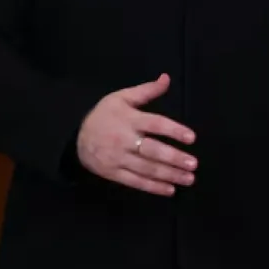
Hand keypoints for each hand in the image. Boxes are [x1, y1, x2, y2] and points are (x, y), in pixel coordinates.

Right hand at [75, 74, 196, 195]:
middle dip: (174, 158)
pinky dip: (153, 187)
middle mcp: (124, 140)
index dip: (174, 130)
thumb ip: (146, 91)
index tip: (192, 137)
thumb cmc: (104, 115)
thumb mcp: (121, 98)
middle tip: (193, 163)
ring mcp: (118, 159)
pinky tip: (170, 190)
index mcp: (129, 119)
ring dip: (169, 175)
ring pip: (146, 169)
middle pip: (152, 150)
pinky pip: (135, 182)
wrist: (75, 137)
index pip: (154, 124)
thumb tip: (167, 78)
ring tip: (189, 178)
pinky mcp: (113, 173)